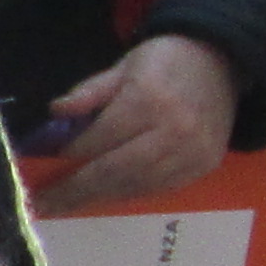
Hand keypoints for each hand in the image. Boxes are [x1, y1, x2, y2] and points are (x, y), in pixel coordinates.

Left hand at [25, 31, 235, 210]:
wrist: (220, 61)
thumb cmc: (164, 62)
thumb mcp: (123, 66)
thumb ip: (89, 92)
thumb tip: (56, 111)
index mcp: (148, 101)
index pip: (100, 139)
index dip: (72, 153)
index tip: (48, 163)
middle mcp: (173, 131)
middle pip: (115, 171)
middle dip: (76, 190)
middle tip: (46, 204)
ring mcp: (192, 152)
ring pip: (136, 186)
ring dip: (100, 197)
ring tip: (70, 204)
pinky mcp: (204, 165)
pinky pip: (159, 189)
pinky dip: (129, 194)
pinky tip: (106, 196)